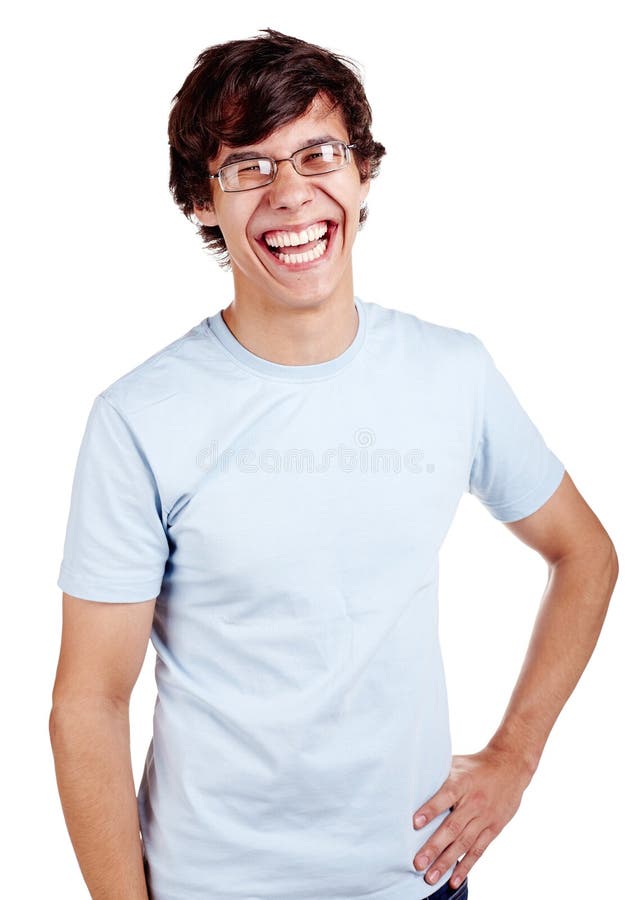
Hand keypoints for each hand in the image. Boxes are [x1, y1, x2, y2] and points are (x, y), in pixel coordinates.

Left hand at [411, 745, 532, 889]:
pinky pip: (478, 850)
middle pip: (453, 826)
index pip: (445, 796)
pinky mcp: (494, 828)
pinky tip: (453, 880)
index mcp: (461, 782)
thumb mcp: (456, 763)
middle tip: (418, 863)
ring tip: (431, 877)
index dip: (430, 810)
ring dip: (447, 862)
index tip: (414, 823)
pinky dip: (466, 866)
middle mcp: (473, 802)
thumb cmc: (475, 765)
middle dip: (434, 847)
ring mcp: (485, 817)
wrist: (509, 766)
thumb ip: (438, 775)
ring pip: (464, 843)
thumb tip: (410, 779)